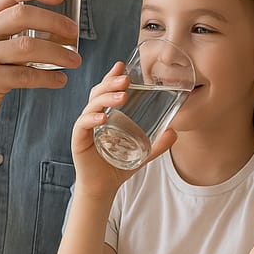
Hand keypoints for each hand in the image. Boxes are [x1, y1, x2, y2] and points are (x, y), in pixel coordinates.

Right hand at [0, 0, 81, 139]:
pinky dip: (49, 78)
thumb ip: (10, 30)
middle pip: (23, 14)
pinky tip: (60, 80)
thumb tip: (57, 24)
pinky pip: (26, 75)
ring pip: (29, 46)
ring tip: (76, 61)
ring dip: (59, 53)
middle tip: (75, 32)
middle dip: (55, 22)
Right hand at [70, 62, 176, 200]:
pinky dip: (92, 118)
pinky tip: (103, 116)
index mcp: (105, 114)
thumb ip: (158, 143)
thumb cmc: (118, 166)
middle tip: (125, 79)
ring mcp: (85, 127)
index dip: (112, 76)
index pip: (106, 90)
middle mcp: (93, 117)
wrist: (103, 187)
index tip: (121, 65)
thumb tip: (175, 132)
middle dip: (111, 82)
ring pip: (92, 105)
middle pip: (98, 92)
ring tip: (122, 96)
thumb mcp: (142, 152)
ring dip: (106, 97)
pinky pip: (83, 124)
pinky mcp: (79, 140)